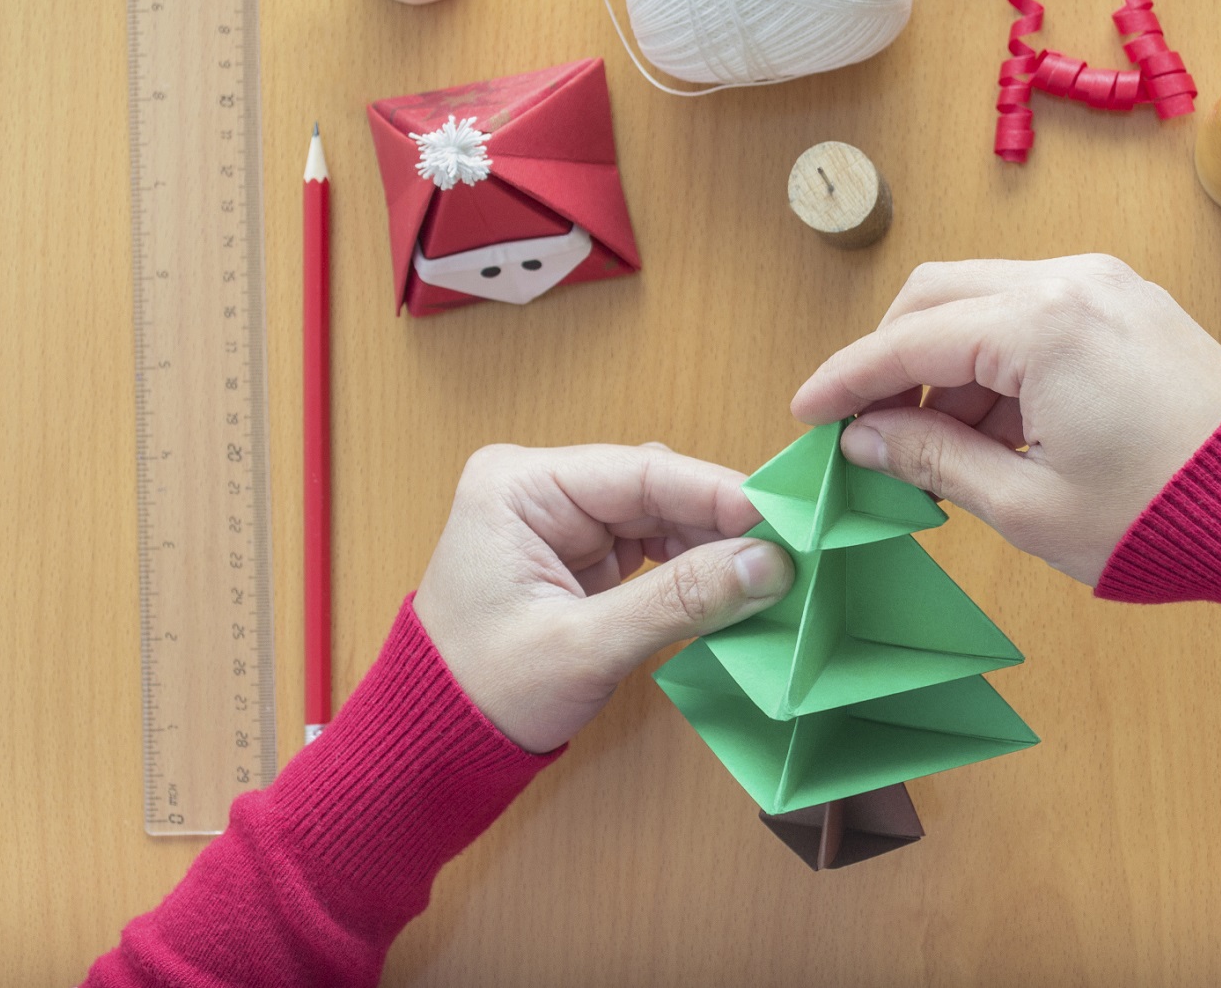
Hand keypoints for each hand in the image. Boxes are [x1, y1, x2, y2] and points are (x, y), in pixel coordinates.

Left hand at [412, 443, 792, 752]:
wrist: (429, 750)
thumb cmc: (482, 694)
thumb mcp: (586, 646)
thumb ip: (680, 599)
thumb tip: (770, 564)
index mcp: (518, 485)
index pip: (640, 471)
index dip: (719, 494)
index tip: (786, 518)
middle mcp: (538, 488)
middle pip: (656, 488)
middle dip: (722, 523)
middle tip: (791, 553)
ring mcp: (558, 521)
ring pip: (661, 517)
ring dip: (712, 547)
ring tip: (769, 577)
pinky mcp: (576, 556)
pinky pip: (651, 547)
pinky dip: (691, 570)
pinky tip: (731, 590)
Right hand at [791, 256, 1220, 583]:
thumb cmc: (1165, 519)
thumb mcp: (1028, 505)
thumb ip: (934, 459)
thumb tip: (867, 439)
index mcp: (1042, 324)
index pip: (908, 339)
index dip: (846, 380)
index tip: (807, 413)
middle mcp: (1073, 281)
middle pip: (939, 295)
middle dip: (893, 360)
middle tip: (870, 430)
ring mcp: (1109, 285)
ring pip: (987, 299)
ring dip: (949, 362)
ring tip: (947, 451)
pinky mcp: (1133, 304)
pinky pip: (1038, 311)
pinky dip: (1000, 357)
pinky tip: (1000, 427)